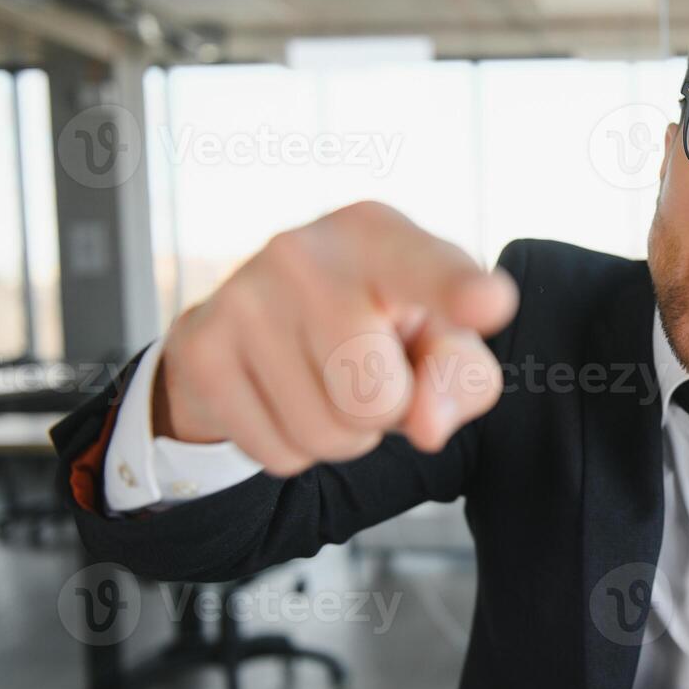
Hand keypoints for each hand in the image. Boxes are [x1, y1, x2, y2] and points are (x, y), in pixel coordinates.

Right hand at [152, 201, 516, 476]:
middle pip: (378, 397)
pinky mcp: (200, 347)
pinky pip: (279, 454)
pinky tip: (282, 395)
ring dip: (341, 435)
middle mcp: (305, 252)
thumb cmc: (378, 325)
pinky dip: (294, 449)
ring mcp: (243, 295)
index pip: (427, 270)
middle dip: (385, 412)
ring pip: (326, 435)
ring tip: (324, 383)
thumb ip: (460, 378)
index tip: (488, 303)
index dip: (459, 293)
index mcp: (380, 235)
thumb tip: (426, 424)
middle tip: (366, 372)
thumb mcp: (441, 339)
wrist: (258, 320)